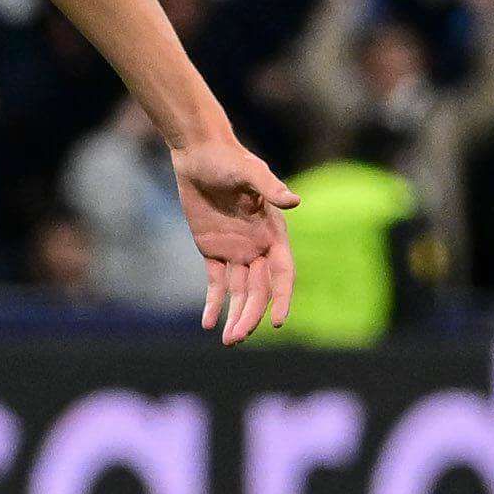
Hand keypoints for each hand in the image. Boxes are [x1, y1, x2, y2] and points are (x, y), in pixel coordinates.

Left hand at [173, 133, 298, 343]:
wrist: (199, 153)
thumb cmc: (230, 159)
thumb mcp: (250, 172)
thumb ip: (269, 189)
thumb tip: (294, 201)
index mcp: (273, 233)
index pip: (282, 274)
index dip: (281, 298)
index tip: (277, 322)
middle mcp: (257, 247)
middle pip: (258, 291)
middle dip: (251, 315)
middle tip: (236, 339)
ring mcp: (235, 251)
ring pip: (239, 293)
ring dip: (234, 316)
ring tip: (227, 340)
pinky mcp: (212, 251)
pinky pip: (216, 283)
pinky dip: (213, 303)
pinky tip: (207, 323)